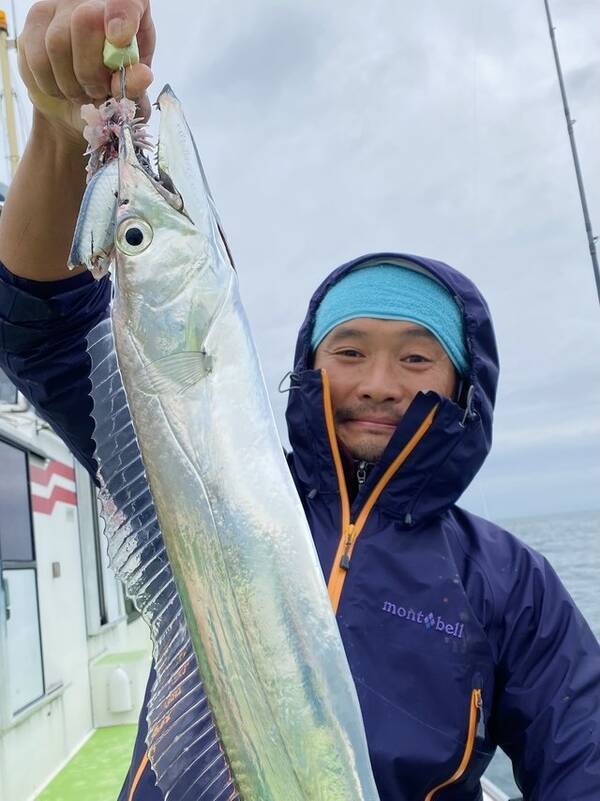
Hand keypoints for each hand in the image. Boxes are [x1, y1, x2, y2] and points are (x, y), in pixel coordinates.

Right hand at [17, 0, 154, 144]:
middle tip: (97, 91)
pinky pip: (36, 57)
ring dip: (69, 83)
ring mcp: (60, 5)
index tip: (120, 39)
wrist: (78, 96)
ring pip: (56, 42)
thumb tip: (142, 76)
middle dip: (90, 71)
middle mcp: (92, 0)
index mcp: (131, 11)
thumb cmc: (112, 87)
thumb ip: (136, 86)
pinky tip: (61, 89)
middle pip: (83, 21)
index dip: (122, 13)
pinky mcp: (36, 20)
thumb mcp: (132, 92)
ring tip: (80, 94)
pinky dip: (50, 85)